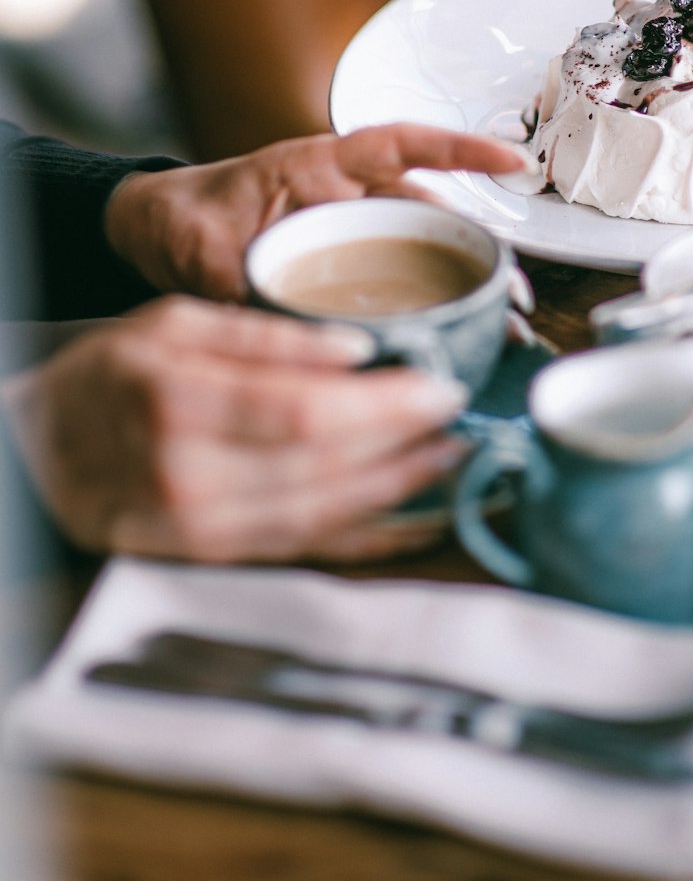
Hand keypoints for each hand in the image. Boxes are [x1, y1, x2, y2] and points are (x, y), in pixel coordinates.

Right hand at [2, 297, 469, 562]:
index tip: (439, 384)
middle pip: (325, 467)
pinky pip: (306, 552)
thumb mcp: (168, 323)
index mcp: (176, 402)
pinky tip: (418, 520)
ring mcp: (199, 529)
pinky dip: (371, 539)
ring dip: (402, 492)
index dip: (383, 406)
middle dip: (407, 444)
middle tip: (462, 414)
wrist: (36, 455)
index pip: (303, 412)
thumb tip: (354, 346)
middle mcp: (188, 476)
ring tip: (455, 458)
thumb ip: (260, 335)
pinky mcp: (212, 558)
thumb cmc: (106, 377)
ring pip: (324, 516)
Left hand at [104, 124, 535, 300]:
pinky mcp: (343, 272)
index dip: (459, 152)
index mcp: (317, 167)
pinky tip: (453, 343)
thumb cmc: (181, 217)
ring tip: (501, 327)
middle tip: (516, 294)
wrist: (155, 233)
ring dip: (463, 286)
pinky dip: (427, 310)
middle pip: (430, 212)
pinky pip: (396, 285)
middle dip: (481, 249)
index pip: (400, 144)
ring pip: (422, 252)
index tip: (511, 161)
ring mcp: (349, 234)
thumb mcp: (199, 245)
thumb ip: (232, 280)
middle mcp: (346, 197)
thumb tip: (273, 326)